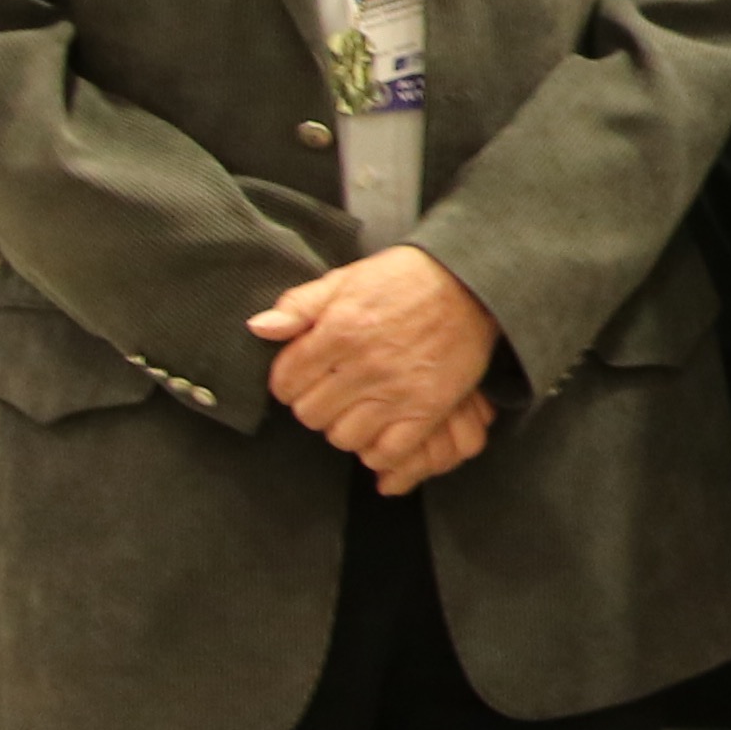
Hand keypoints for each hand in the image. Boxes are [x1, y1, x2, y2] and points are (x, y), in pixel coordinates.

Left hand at [248, 248, 503, 484]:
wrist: (471, 281)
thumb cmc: (405, 278)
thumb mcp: (346, 279)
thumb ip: (299, 305)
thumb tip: (258, 328)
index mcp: (339, 331)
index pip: (286, 382)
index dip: (289, 382)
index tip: (304, 376)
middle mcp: (364, 365)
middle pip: (310, 414)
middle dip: (314, 404)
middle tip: (331, 391)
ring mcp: (398, 391)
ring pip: (343, 437)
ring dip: (344, 427)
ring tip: (356, 409)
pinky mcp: (428, 408)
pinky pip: (388, 451)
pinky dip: (378, 450)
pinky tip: (379, 430)